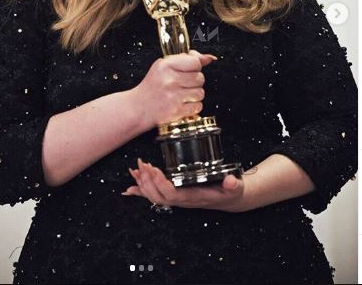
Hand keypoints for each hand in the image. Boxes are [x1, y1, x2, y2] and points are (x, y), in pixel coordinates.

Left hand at [122, 158, 247, 212]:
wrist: (229, 198)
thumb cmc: (229, 191)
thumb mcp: (235, 187)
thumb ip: (233, 185)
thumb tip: (231, 181)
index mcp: (193, 198)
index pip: (172, 194)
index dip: (160, 184)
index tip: (154, 169)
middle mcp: (182, 200)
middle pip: (158, 196)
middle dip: (147, 181)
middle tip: (142, 164)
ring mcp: (177, 198)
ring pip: (153, 196)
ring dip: (142, 184)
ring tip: (135, 170)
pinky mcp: (174, 194)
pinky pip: (154, 194)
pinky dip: (141, 191)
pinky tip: (130, 187)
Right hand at [129, 50, 216, 128]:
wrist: (139, 107)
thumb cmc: (152, 86)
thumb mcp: (164, 66)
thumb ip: (186, 59)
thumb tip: (208, 58)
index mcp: (166, 66)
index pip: (195, 62)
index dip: (195, 67)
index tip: (188, 70)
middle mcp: (170, 80)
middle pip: (200, 78)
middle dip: (194, 82)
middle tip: (183, 84)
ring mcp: (174, 96)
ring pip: (201, 93)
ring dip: (194, 95)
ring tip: (182, 94)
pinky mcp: (177, 111)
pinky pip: (198, 106)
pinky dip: (193, 106)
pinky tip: (182, 104)